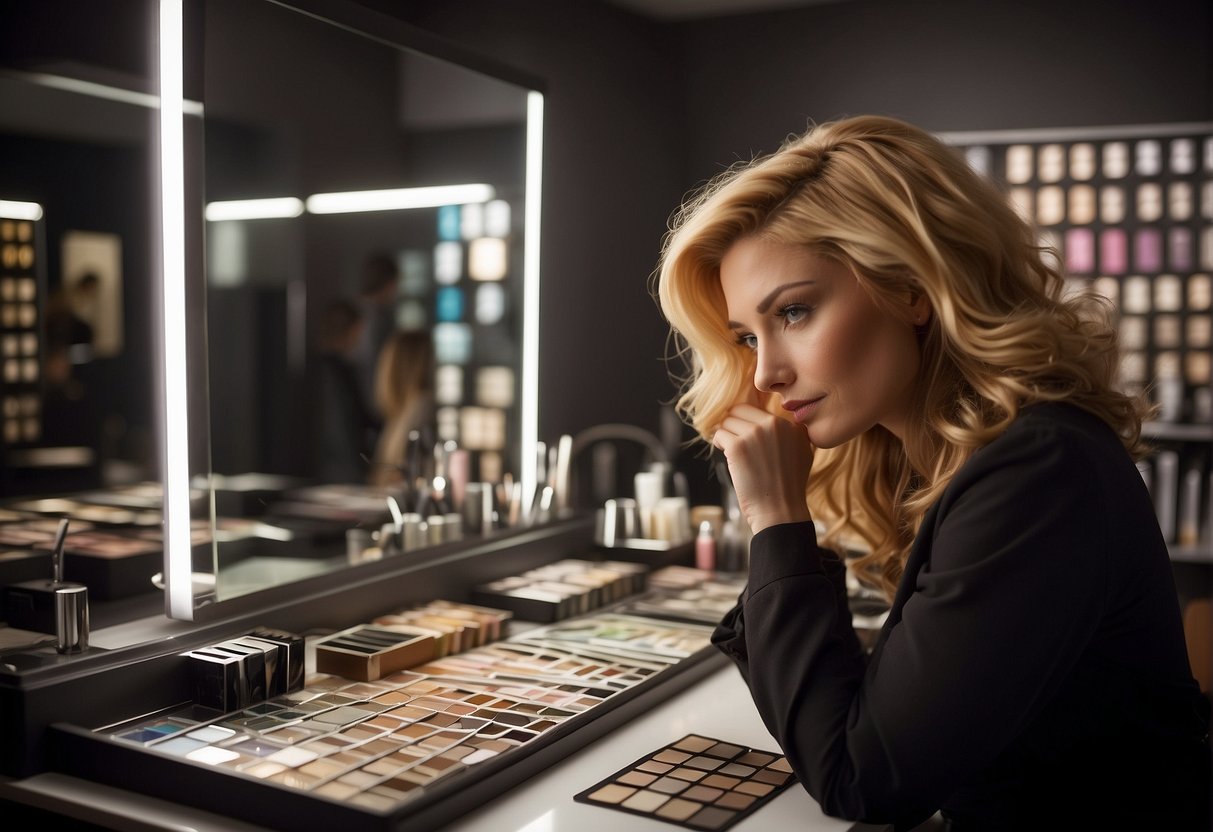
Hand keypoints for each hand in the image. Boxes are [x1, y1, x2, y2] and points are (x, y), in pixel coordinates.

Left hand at [712, 395, 813, 533]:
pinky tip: (726, 454)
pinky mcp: (738, 447)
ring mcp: (755, 434)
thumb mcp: (802, 453)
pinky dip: (718, 443)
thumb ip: (790, 433)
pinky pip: (719, 434)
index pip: (757, 409)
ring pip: (727, 421)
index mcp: (790, 425)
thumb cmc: (788, 487)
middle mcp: (774, 425)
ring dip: (725, 434)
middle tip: (732, 440)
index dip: (746, 422)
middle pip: (739, 410)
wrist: (780, 511)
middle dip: (733, 424)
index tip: (743, 434)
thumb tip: (770, 421)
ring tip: (730, 450)